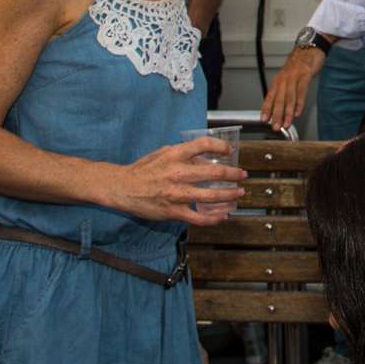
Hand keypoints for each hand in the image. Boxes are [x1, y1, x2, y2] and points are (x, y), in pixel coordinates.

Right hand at [103, 136, 245, 226]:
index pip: (204, 145)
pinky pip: (198, 218)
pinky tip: (223, 216)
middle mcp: (178, 173)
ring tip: (239, 193)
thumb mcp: (162, 153)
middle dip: (233, 174)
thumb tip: (204, 158)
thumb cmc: (142, 169)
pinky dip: (213, 218)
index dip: (221, 146)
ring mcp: (176, 193)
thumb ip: (183, 154)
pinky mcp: (173, 211)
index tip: (230, 150)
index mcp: (175, 155)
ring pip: (210, 196)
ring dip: (229, 195)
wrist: (122, 188)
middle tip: (242, 175)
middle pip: (214, 173)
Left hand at [262, 45, 326, 128]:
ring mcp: (294, 77)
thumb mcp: (288, 76)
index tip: (264, 120)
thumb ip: (285, 89)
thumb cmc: (300, 63)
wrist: (310, 47)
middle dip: (276, 115)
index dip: (266, 109)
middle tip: (276, 126)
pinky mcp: (305, 76)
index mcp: (278, 80)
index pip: (270, 96)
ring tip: (287, 124)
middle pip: (279, 99)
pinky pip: (301, 92)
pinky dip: (299, 103)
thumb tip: (280, 105)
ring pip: (289, 98)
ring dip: (288, 113)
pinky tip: (298, 112)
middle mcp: (284, 79)